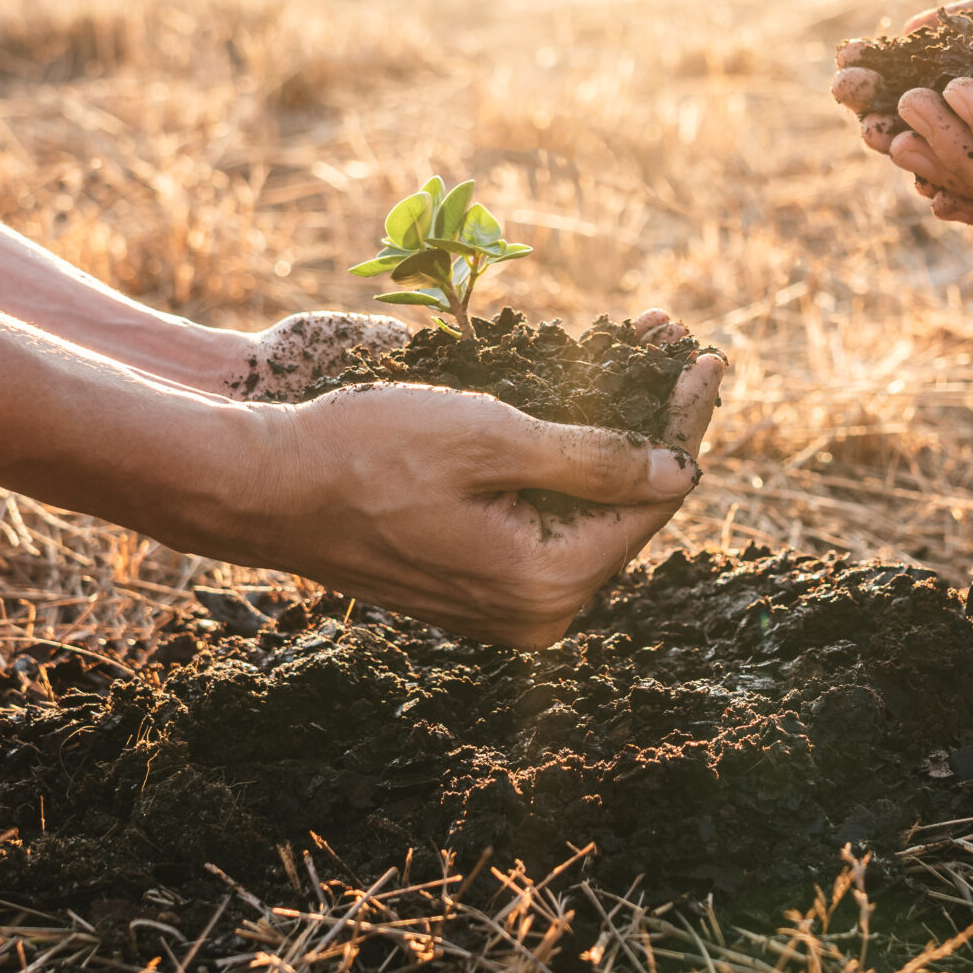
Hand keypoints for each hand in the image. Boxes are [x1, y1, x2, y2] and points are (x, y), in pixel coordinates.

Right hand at [202, 314, 724, 647]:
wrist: (264, 489)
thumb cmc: (367, 452)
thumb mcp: (491, 436)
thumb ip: (591, 458)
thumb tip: (676, 470)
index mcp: (546, 583)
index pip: (651, 498)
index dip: (683, 423)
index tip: (708, 360)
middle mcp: (535, 614)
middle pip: (625, 512)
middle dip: (653, 431)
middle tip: (683, 358)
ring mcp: (503, 609)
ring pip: (585, 517)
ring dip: (611, 446)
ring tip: (646, 372)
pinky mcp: (474, 588)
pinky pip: (543, 526)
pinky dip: (563, 471)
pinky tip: (579, 419)